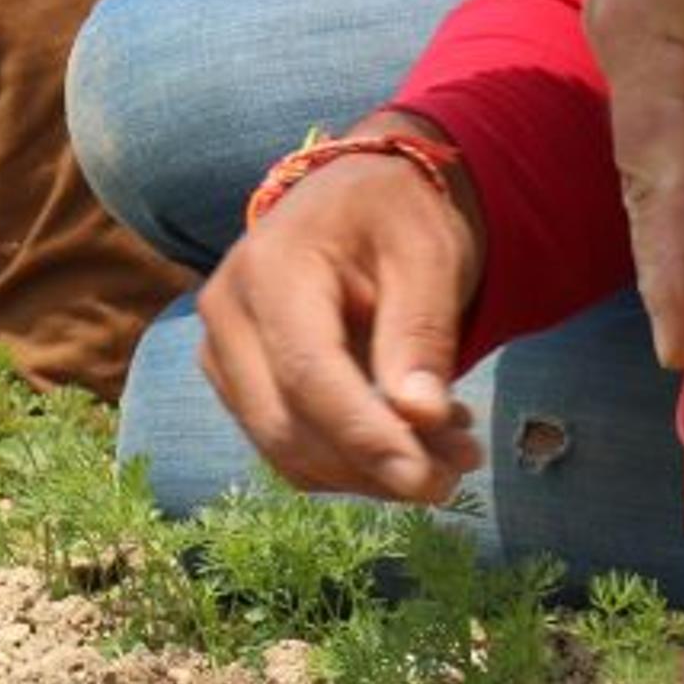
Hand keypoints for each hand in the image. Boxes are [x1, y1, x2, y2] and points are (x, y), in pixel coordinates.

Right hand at [193, 143, 483, 502]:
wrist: (352, 202)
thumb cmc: (393, 217)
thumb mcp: (427, 254)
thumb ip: (422, 331)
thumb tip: (420, 416)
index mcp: (269, 268)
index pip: (307, 373)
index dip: (366, 436)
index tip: (431, 482)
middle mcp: (226, 312)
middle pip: (286, 424)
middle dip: (374, 465)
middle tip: (463, 466)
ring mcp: (221, 351)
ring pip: (283, 448)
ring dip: (367, 473)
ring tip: (448, 449)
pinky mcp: (234, 382)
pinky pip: (284, 448)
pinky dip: (348, 464)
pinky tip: (404, 437)